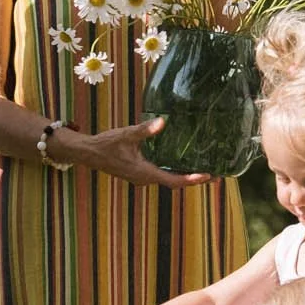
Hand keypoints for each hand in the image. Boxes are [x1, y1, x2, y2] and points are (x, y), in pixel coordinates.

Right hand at [71, 118, 210, 187]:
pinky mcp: (139, 173)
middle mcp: (145, 178)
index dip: (191, 180)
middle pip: (174, 183)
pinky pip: (161, 175)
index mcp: (144, 173)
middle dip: (194, 179)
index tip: (207, 176)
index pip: (173, 181)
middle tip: (216, 175)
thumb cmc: (106, 144)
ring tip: (204, 170)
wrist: (88, 153)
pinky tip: (182, 163)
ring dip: (185, 176)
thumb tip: (162, 122)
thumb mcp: (126, 134)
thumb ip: (145, 130)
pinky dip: (174, 171)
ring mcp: (142, 177)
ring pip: (168, 180)